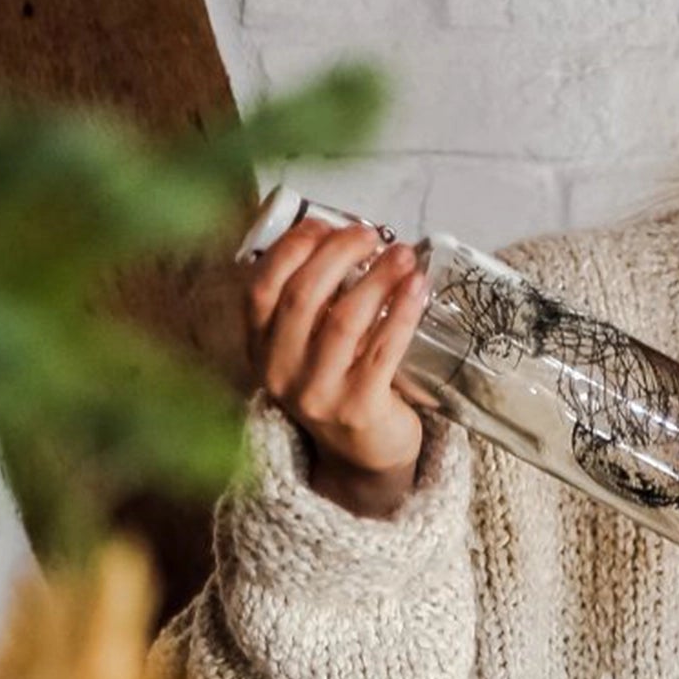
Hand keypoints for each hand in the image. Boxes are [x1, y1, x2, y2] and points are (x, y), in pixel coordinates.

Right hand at [246, 217, 430, 516]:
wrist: (363, 455)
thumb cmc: (340, 382)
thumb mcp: (308, 345)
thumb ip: (315, 300)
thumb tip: (347, 234)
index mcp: (260, 347)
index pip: (260, 287)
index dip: (291, 248)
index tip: (324, 223)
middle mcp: (280, 371)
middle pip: (303, 296)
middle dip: (339, 254)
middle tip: (372, 234)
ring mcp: (317, 393)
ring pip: (343, 320)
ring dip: (377, 279)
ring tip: (403, 254)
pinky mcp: (358, 409)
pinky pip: (382, 350)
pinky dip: (401, 312)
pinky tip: (418, 288)